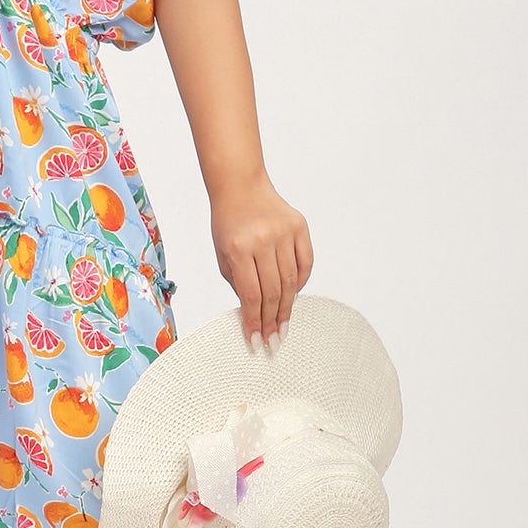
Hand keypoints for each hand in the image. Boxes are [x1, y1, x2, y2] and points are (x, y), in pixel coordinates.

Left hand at [207, 173, 312, 351]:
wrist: (241, 186)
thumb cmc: (228, 223)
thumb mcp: (222, 254)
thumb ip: (238, 282)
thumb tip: (254, 312)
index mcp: (238, 248)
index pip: (250, 294)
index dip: (254, 321)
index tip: (256, 340)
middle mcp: (263, 240)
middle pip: (273, 291)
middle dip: (273, 320)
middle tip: (274, 341)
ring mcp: (284, 232)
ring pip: (290, 280)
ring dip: (287, 307)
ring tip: (283, 326)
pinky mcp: (300, 226)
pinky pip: (305, 263)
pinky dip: (300, 282)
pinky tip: (293, 296)